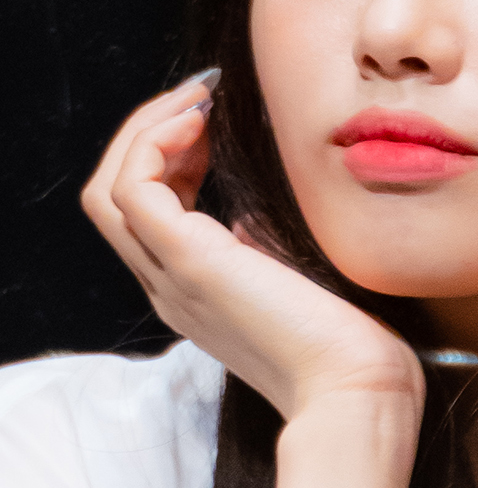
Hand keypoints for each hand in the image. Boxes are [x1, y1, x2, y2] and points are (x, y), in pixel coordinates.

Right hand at [81, 76, 424, 428]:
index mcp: (194, 290)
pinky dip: (155, 143)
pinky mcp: (191, 263)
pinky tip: (199, 123)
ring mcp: (173, 277)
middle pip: (112, 197)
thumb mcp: (298, 281)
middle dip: (150, 133)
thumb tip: (251, 211)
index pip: (147, 212)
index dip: (170, 155)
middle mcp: (170, 286)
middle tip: (201, 96)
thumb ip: (265, 248)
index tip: (214, 119)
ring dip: (147, 129)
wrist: (357, 392)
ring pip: (109, 190)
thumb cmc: (349, 344)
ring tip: (198, 101)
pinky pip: (133, 190)